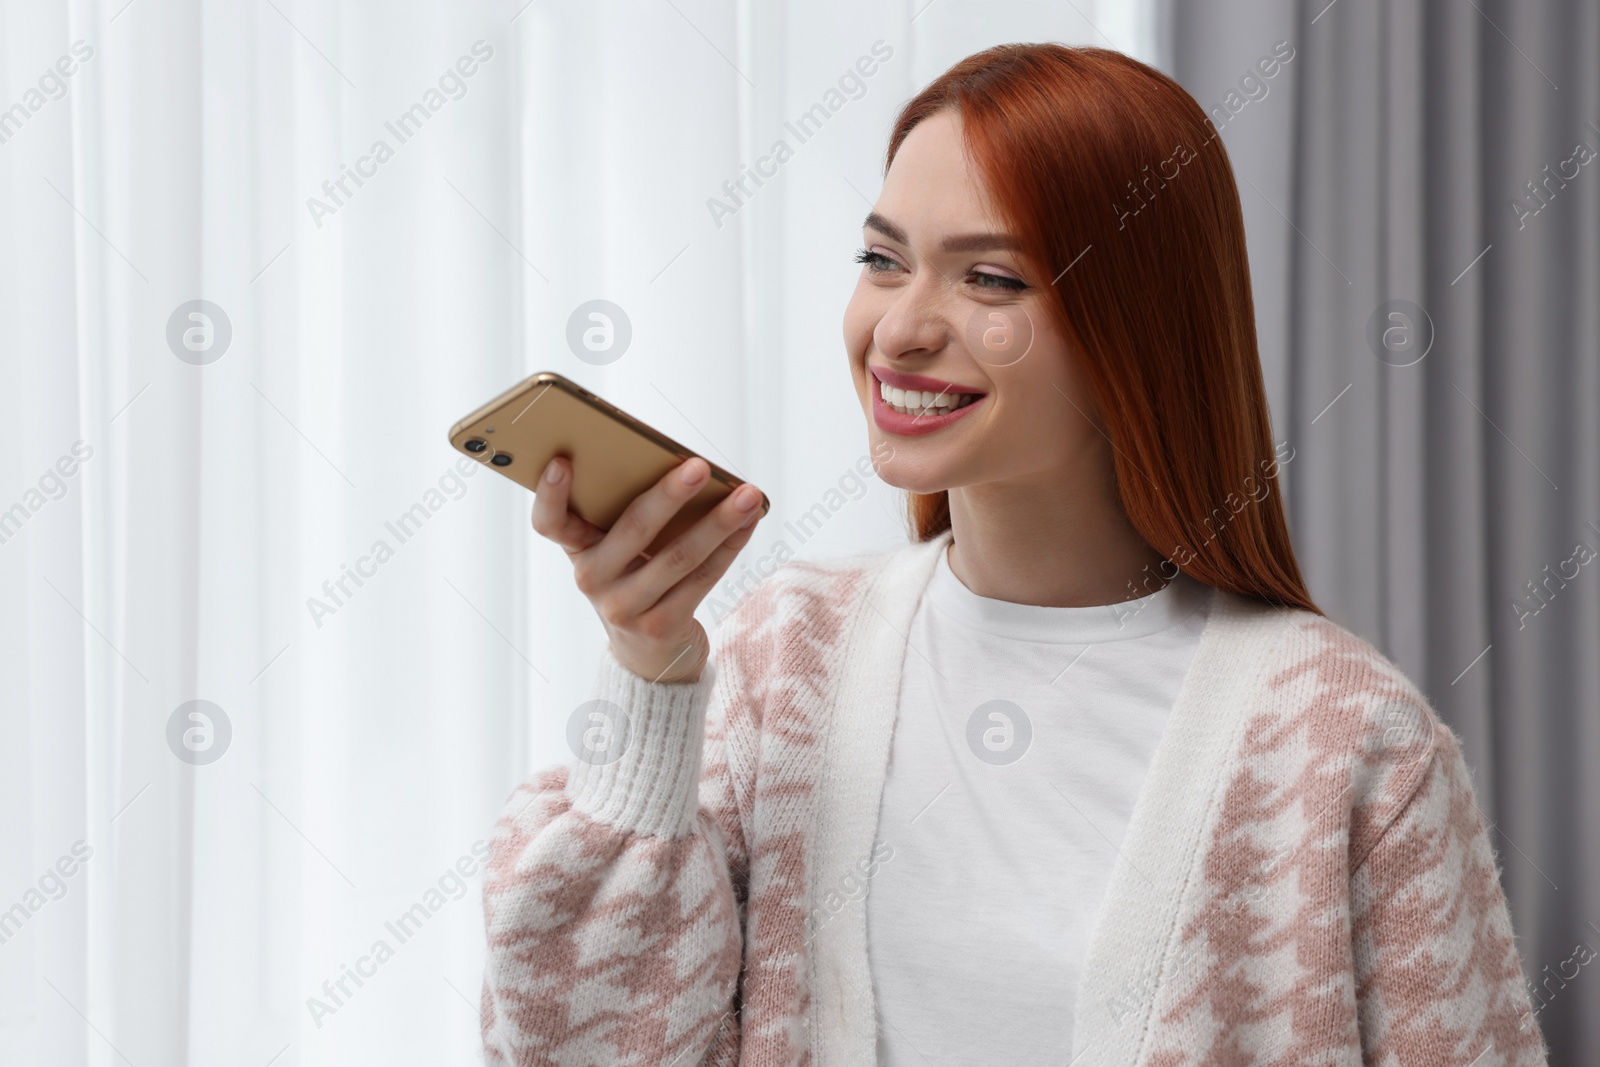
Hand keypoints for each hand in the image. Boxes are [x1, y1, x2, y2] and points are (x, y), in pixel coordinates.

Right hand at [530, 455, 763, 683]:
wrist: (648, 654)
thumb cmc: (636, 578)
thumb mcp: (618, 552)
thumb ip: (630, 516)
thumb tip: (685, 468)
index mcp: (577, 549)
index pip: (549, 523)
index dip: (550, 494)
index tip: (562, 461)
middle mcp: (592, 579)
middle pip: (633, 529)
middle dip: (671, 495)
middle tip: (700, 467)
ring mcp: (625, 607)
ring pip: (679, 556)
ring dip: (719, 522)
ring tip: (748, 496)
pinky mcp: (661, 626)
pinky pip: (702, 578)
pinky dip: (729, 546)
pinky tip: (749, 523)